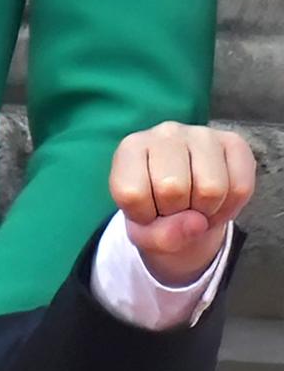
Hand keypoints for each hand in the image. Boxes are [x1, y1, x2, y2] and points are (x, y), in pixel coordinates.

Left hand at [109, 122, 255, 285]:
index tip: (147, 211)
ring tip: (195, 206)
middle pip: (172, 189)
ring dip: (206, 211)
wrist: (186, 204)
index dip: (143, 216)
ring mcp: (202, 134)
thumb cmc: (156, 213)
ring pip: (211, 188)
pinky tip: (217, 202)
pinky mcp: (234, 142)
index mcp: (130, 149)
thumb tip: (196, 223)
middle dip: (176, 212)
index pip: (132, 193)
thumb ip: (161, 237)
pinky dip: (230, 208)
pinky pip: (240, 188)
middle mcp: (164, 133)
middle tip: (175, 209)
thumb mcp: (144, 233)